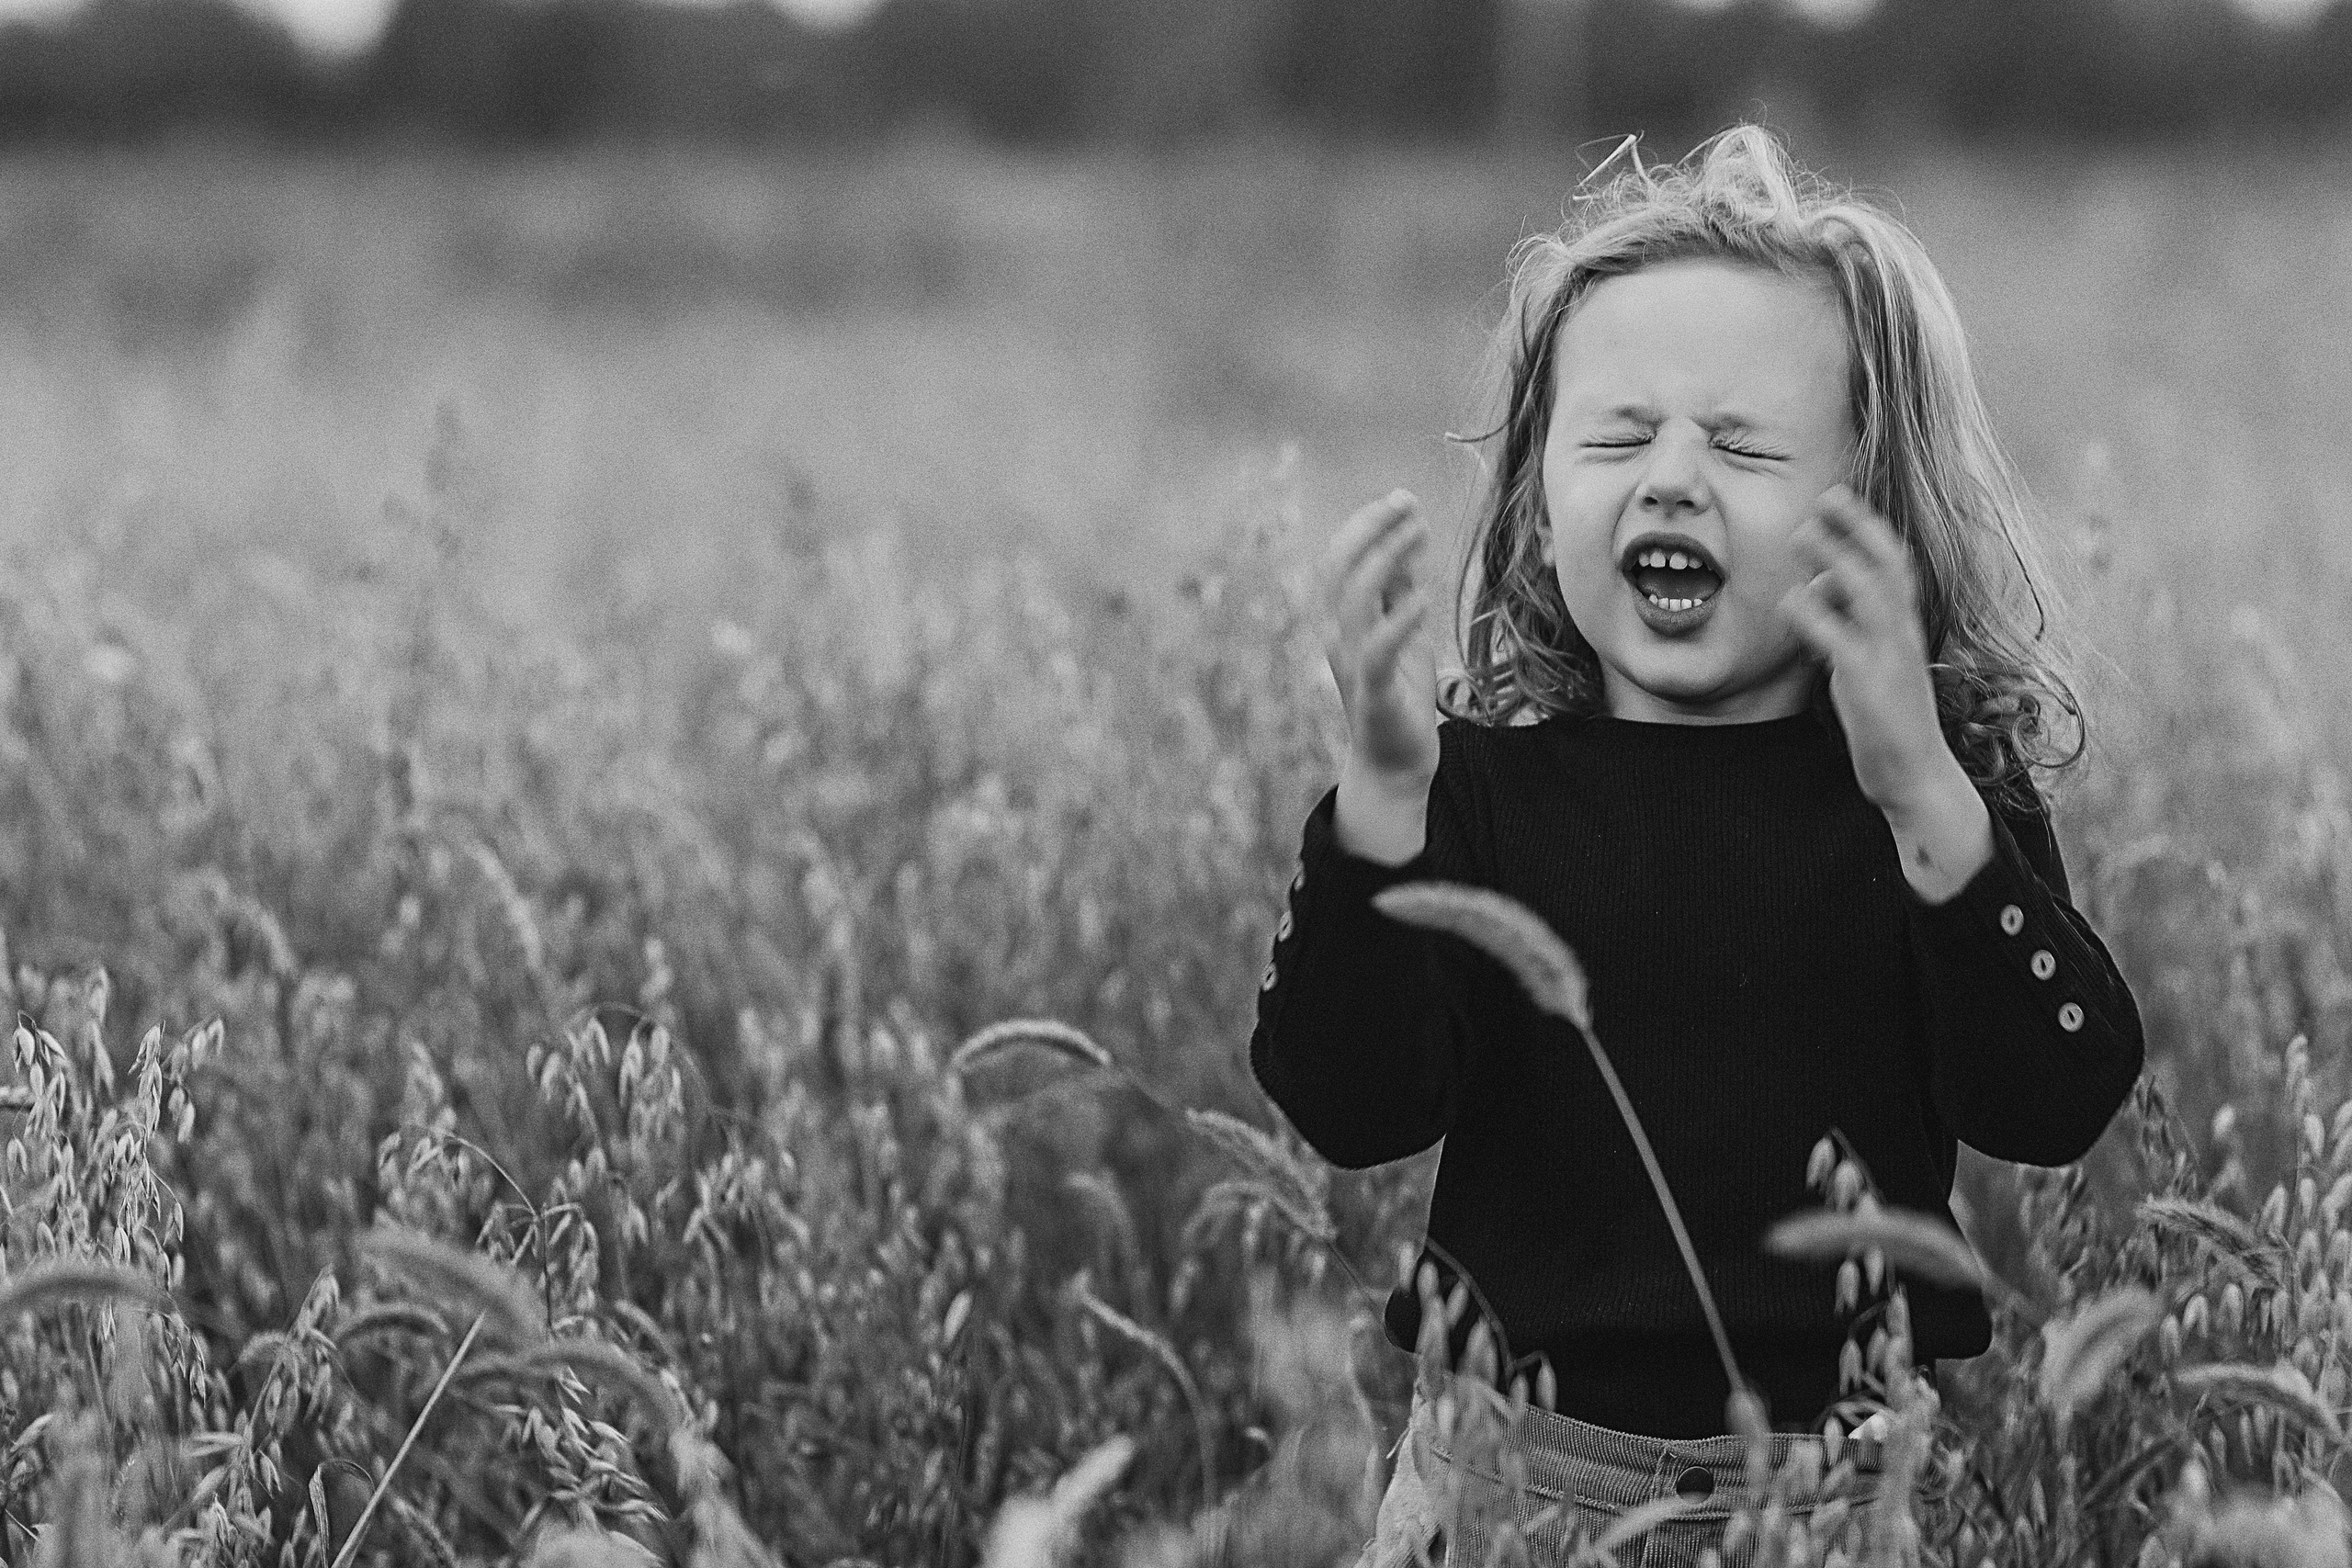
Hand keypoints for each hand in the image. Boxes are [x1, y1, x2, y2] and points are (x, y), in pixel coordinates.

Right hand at [1321, 490, 1439, 790]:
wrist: (1395, 764)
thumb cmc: (1400, 695)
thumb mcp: (1405, 631)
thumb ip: (1402, 590)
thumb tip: (1410, 536)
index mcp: (1343, 621)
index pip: (1341, 559)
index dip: (1366, 523)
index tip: (1401, 497)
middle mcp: (1338, 638)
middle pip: (1339, 570)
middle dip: (1370, 529)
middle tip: (1404, 502)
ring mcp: (1351, 665)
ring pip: (1354, 601)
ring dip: (1386, 560)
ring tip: (1417, 533)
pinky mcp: (1373, 693)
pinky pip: (1377, 651)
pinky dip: (1399, 620)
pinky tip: (1424, 597)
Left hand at [1779, 487, 1990, 899]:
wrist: (1917, 777)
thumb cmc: (1889, 719)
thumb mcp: (1869, 660)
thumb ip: (1848, 621)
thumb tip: (1817, 583)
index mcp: (1905, 627)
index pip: (1895, 564)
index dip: (1869, 527)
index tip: (1840, 497)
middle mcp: (1903, 634)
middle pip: (1887, 566)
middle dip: (1858, 527)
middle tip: (1825, 495)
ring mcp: (1889, 658)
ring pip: (1868, 594)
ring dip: (1835, 558)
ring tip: (1803, 532)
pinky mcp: (1870, 686)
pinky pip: (1840, 641)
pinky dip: (1815, 617)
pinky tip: (1790, 602)